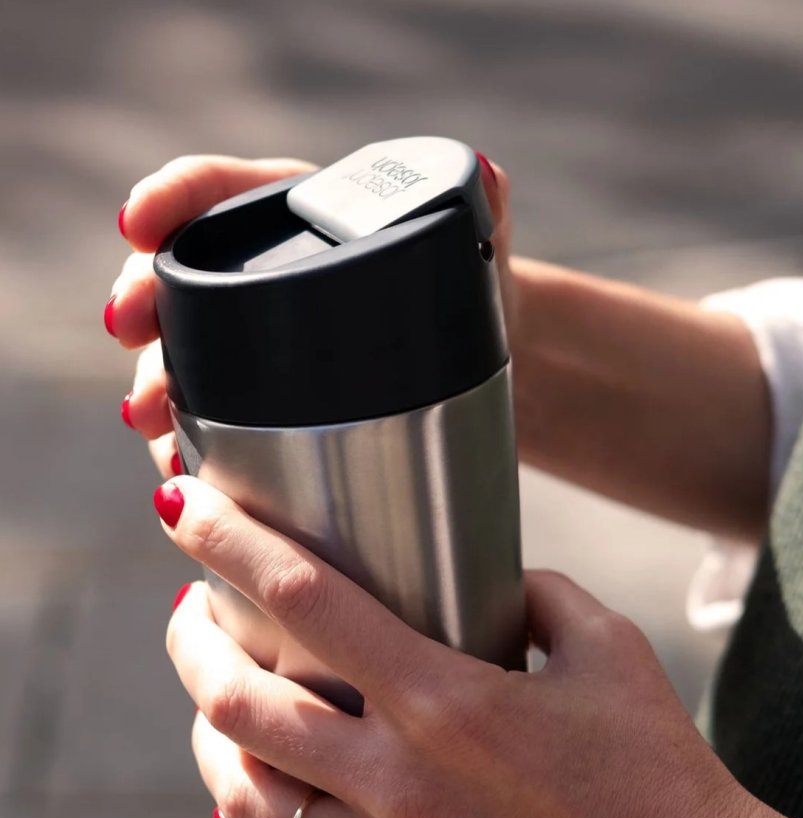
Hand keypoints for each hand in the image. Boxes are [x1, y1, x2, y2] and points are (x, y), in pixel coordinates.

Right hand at [106, 152, 518, 476]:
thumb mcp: (477, 248)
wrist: (484, 360)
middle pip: (176, 277)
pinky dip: (190, 442)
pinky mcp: (264, 400)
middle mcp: (262, 275)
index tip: (137, 221)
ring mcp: (256, 340)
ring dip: (154, 384)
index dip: (170, 197)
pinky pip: (209, 415)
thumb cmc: (473, 291)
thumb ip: (485, 207)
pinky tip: (185, 471)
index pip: (219, 193)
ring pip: (180, 353)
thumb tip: (487, 175)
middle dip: (141, 302)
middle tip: (129, 334)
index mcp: (296, 218)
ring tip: (152, 422)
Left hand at [158, 474, 755, 817]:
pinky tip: (244, 812)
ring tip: (216, 698)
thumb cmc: (660, 768)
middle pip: (241, 703)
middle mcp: (402, 781)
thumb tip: (491, 583)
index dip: (229, 541)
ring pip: (245, 797)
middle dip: (193, 639)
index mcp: (448, 699)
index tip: (185, 504)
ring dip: (209, 736)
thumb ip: (536, 597)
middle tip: (192, 608)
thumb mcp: (607, 650)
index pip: (304, 599)